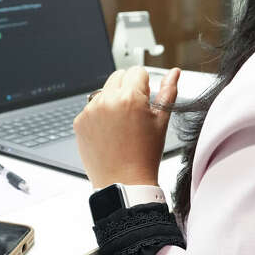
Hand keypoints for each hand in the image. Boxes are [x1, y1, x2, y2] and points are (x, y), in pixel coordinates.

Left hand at [72, 67, 180, 188]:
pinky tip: (109, 132)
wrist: (124, 182)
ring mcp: (90, 111)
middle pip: (119, 76)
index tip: (146, 99)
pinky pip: (91, 107)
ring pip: (104, 91)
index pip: (137, 71)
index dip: (145, 84)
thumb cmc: (145, 156)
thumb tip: (174, 72)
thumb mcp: (161, 121)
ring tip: (122, 125)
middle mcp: (107, 100)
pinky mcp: (79, 122)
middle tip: (135, 112)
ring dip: (113, 100)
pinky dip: (99, 115)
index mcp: (129, 98)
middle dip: (128, 88)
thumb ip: (168, 91)